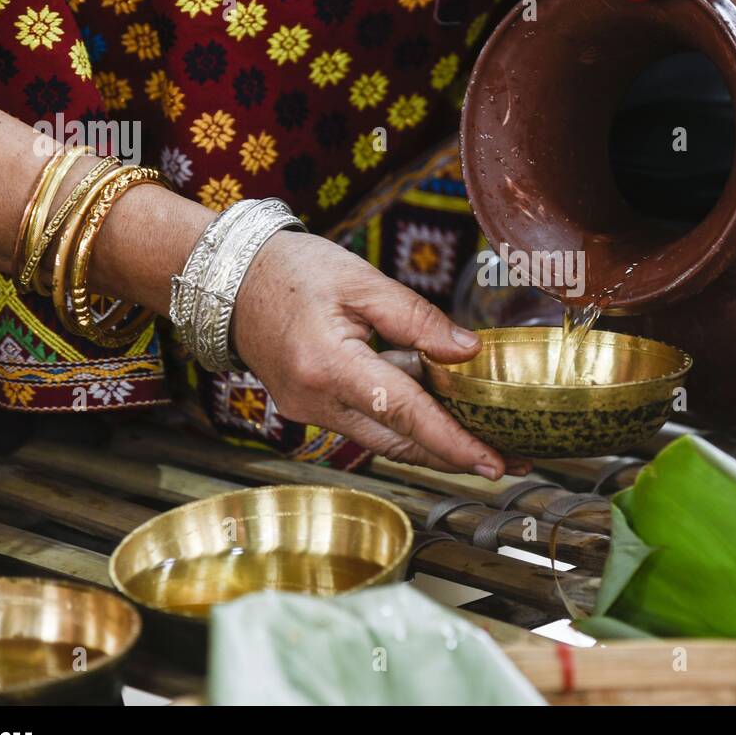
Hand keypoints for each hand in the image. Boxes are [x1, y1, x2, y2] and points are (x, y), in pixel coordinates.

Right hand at [232, 230, 526, 478]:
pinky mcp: (311, 409)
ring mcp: (310, 411)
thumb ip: (417, 318)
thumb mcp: (361, 280)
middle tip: (508, 462)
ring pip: (385, 438)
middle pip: (399, 442)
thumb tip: (469, 351)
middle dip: (455, 456)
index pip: (405, 413)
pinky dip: (404, 423)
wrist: (227, 280)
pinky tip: (440, 414)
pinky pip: (367, 423)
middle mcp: (316, 402)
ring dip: (433, 444)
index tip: (492, 463)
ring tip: (487, 444)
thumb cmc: (291, 271)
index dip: (453, 442)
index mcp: (330, 366)